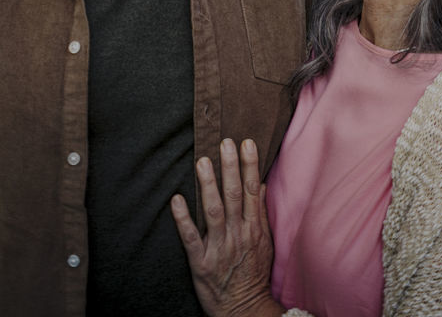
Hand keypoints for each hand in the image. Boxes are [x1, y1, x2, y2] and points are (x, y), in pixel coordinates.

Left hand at [171, 138, 280, 316]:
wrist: (244, 310)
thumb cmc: (253, 274)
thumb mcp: (265, 243)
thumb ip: (262, 213)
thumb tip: (260, 183)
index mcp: (253, 228)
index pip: (253, 191)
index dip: (250, 166)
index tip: (247, 143)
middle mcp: (238, 235)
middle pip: (234, 196)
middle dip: (231, 168)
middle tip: (225, 143)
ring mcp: (219, 248)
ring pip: (214, 212)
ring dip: (208, 186)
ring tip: (202, 162)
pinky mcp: (201, 263)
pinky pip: (191, 238)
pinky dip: (183, 219)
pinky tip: (176, 200)